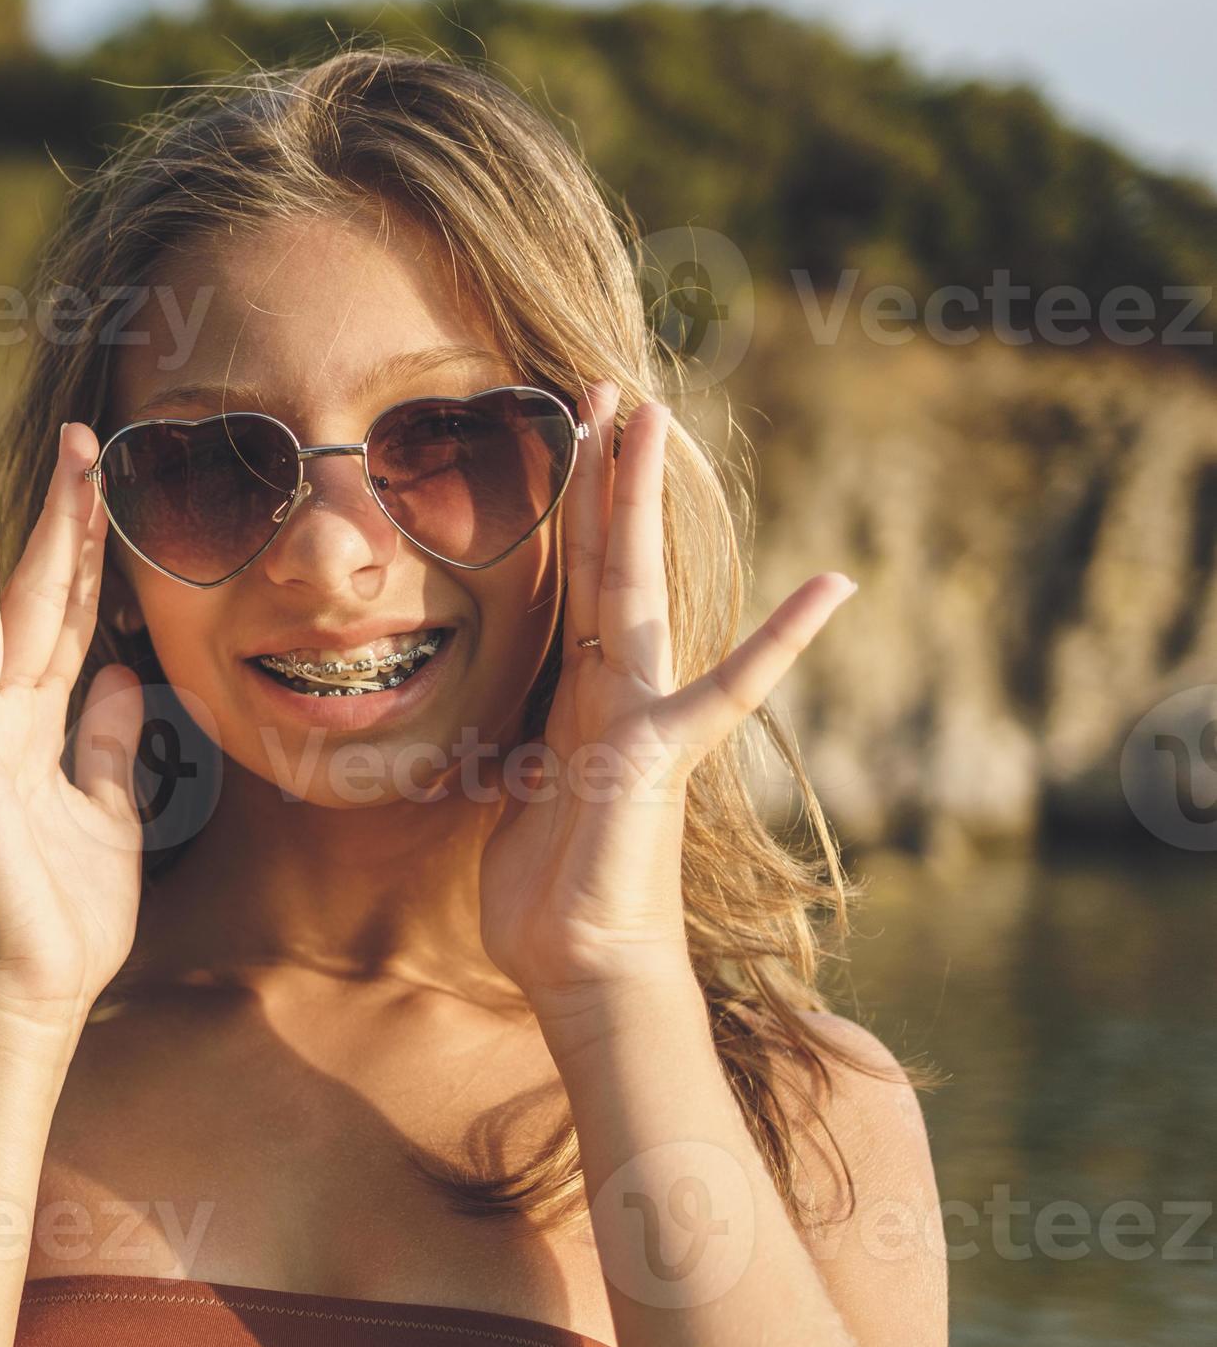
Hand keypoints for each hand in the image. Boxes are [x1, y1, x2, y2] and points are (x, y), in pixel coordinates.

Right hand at [0, 426, 146, 1034]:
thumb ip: (108, 744)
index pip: (69, 618)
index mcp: (37, 726)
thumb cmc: (67, 917)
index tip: (110, 476)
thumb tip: (119, 673)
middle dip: (52, 516)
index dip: (91, 549)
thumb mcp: (112, 816)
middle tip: (75, 432)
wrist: (37, 996)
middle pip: (27, 598)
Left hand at [479, 383, 857, 1006]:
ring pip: (631, 586)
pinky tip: (836, 587)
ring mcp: (641, 712)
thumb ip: (525, 739)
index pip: (570, 580)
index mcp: (577, 693)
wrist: (580, 962)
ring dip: (635, 501)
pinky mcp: (658, 754)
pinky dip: (778, 643)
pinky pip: (726, 689)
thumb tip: (510, 720)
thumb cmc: (549, 889)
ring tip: (652, 417)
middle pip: (601, 559)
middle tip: (604, 384)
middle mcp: (614, 688)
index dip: (564, 508)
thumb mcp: (514, 792)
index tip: (561, 435)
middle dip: (599, 472)